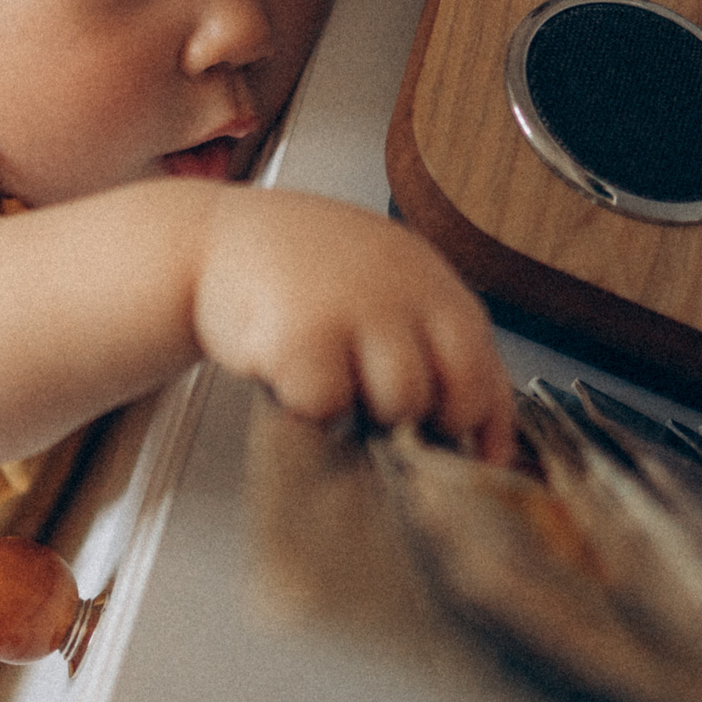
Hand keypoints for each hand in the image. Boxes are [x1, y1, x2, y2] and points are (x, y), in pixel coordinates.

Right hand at [190, 189, 516, 462]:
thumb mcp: (385, 283)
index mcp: (433, 281)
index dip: (483, 428)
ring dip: (363, 410)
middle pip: (454, 397)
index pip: (488, 374)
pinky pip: (328, 407)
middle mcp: (404, 290)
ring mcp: (355, 312)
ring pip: (398, 406)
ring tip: (328, 374)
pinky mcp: (303, 339)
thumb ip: (431, 340)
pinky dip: (307, 404)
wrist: (214, 241)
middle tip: (379, 409)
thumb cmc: (302, 273)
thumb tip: (481, 433)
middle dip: (425, 422)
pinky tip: (288, 366)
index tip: (472, 460)